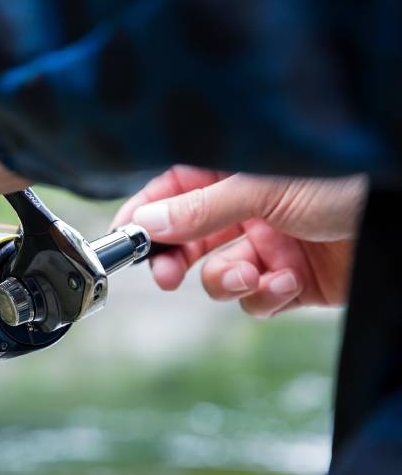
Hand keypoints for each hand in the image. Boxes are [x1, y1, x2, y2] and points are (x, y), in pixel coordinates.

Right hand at [110, 166, 366, 317]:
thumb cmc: (349, 182)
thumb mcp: (267, 188)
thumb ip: (202, 208)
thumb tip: (147, 222)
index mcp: (238, 173)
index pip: (175, 190)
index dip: (147, 213)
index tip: (124, 237)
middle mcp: (249, 209)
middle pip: (189, 239)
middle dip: (176, 259)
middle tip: (166, 275)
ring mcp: (269, 246)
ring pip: (219, 276)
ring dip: (229, 281)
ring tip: (254, 274)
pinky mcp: (291, 282)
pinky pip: (256, 301)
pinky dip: (265, 297)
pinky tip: (286, 282)